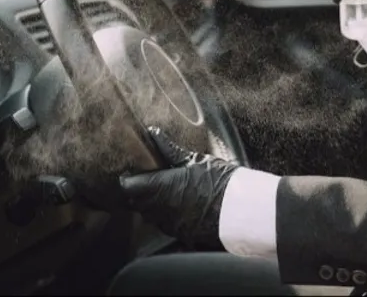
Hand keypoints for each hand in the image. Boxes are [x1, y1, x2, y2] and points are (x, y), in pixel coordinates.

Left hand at [118, 127, 237, 250]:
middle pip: (135, 201)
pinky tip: (180, 205)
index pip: (128, 186)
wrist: (238, 209)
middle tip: (150, 179)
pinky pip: (163, 223)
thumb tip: (153, 133)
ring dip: (151, 204)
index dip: (128, 178)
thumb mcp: (195, 160)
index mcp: (159, 186)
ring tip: (166, 191)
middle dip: (139, 191)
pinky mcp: (178, 233)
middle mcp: (159, 208)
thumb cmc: (218, 180)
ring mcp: (168, 223)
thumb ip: (170, 150)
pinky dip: (166, 214)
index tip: (133, 172)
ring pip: (148, 214)